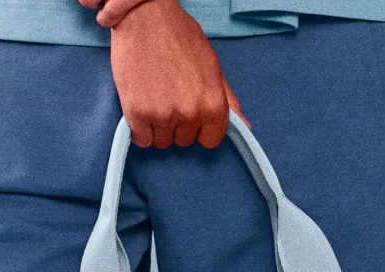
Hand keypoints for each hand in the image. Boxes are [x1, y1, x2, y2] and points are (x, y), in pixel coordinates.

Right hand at [104, 0, 249, 148]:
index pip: (210, 140)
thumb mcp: (212, 66)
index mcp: (213, 104)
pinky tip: (141, 104)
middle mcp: (190, 113)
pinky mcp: (137, 113)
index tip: (191, 112)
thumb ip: (228, 101)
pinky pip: (142, 139)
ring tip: (154, 96)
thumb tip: (246, 127)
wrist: (146, 17)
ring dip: (157, 126)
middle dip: (177, 124)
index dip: (200, 127)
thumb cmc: (180, 38)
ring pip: (162, 141)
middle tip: (169, 94)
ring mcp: (163, 115)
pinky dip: (140, 128)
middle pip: (184, 141)